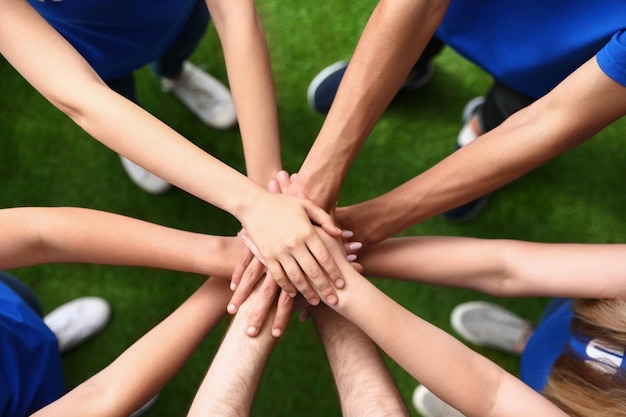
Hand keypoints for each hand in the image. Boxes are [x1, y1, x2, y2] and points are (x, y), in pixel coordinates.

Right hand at [238, 176, 343, 306]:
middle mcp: (294, 244)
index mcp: (307, 231)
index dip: (334, 272)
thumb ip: (324, 218)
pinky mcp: (267, 256)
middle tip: (334, 300)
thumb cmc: (283, 203)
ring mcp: (280, 252)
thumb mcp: (306, 205)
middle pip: (313, 271)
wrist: (253, 204)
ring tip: (316, 301)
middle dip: (325, 288)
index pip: (325, 257)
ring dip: (307, 291)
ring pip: (296, 277)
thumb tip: (339, 233)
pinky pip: (279, 276)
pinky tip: (294, 293)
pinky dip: (287, 287)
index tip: (342, 284)